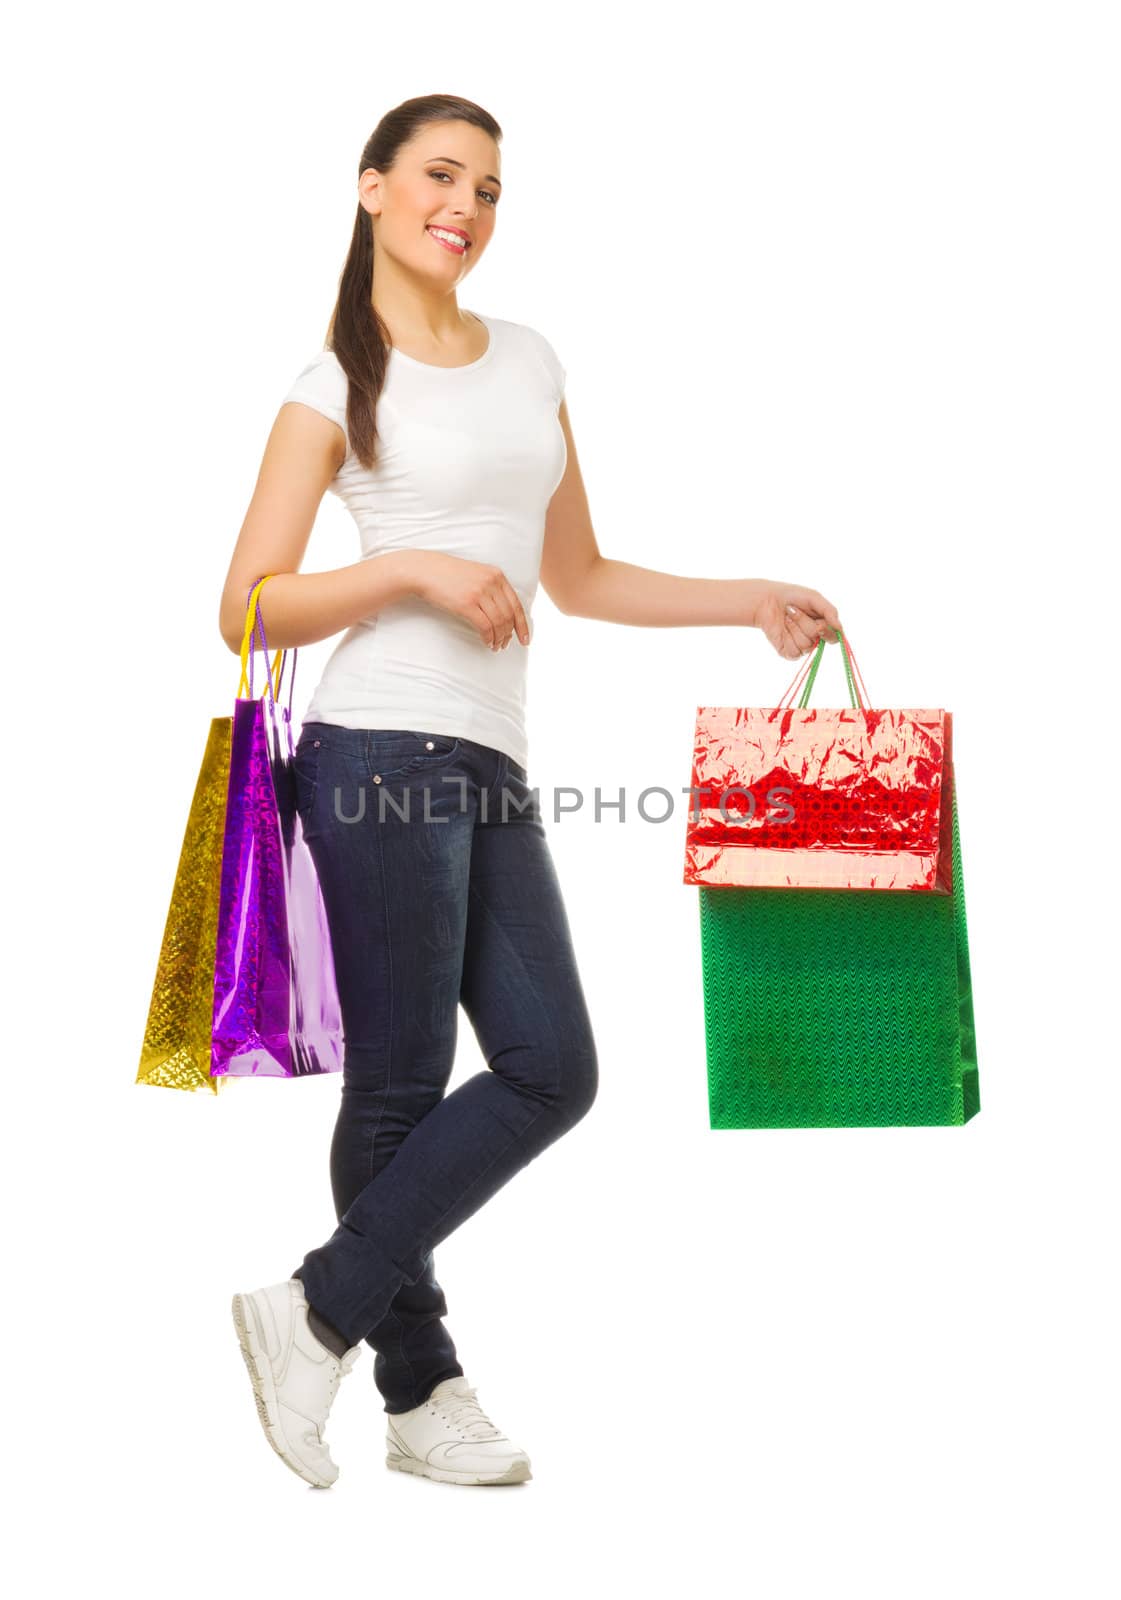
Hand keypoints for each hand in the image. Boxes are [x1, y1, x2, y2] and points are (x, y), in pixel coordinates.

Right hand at [411, 553, 530, 650]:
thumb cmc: (450, 576)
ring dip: (499, 638)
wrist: (426, 571)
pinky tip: (487, 643)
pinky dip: (488, 637)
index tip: (525, 640)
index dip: (523, 625)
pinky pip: (485, 626)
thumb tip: (505, 613)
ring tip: (496, 646)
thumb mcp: (477, 575)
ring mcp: (479, 592)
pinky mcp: (466, 604)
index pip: (517, 605)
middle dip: (509, 634)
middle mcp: (491, 582)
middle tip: (505, 646)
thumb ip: (492, 588)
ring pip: (499, 622)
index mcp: (497, 575)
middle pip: (509, 615)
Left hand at [750, 579, 842, 660]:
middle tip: (793, 610)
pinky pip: (794, 651)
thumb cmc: (792, 596)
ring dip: (794, 627)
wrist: (767, 600)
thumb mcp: (814, 598)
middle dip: (805, 622)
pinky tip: (782, 628)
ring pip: (806, 644)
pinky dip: (787, 637)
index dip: (827, 632)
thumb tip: (839, 628)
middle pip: (818, 639)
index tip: (819, 624)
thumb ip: (830, 612)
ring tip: (786, 617)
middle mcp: (814, 638)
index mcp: (823, 626)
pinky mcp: (789, 652)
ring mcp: (801, 647)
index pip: (834, 637)